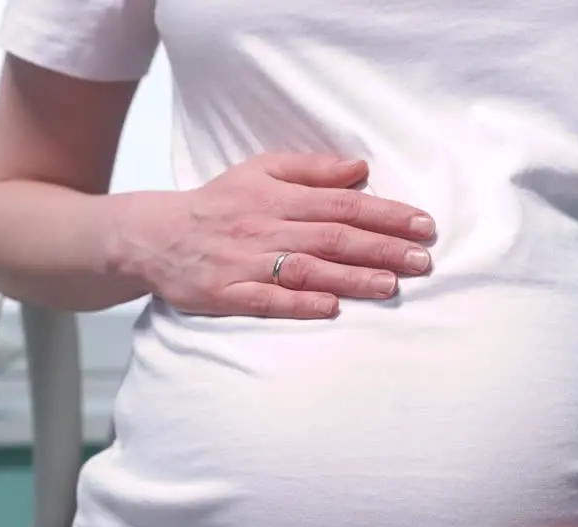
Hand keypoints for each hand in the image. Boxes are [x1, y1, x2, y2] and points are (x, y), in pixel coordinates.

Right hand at [128, 152, 435, 318]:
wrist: (154, 236)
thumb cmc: (218, 203)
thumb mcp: (260, 170)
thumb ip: (311, 169)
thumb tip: (360, 168)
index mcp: (278, 197)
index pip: (342, 203)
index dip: (385, 214)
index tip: (422, 225)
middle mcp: (266, 228)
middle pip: (332, 237)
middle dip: (381, 248)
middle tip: (421, 260)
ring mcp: (247, 262)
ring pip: (307, 269)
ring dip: (351, 278)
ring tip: (391, 285)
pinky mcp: (227, 293)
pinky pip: (267, 300)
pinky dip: (299, 303)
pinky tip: (332, 308)